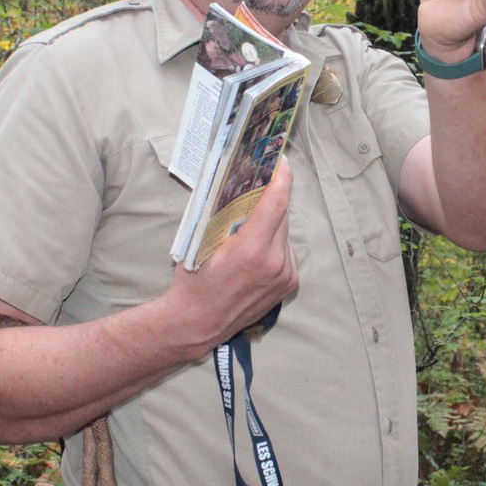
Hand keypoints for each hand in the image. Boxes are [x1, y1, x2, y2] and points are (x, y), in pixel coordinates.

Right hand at [166, 163, 298, 348]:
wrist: (198, 322)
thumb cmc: (194, 281)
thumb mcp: (202, 242)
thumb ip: (226, 216)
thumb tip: (242, 187)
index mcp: (252, 250)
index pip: (276, 203)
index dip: (281, 179)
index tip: (281, 163)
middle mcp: (275, 263)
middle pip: (281, 216)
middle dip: (270, 201)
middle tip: (257, 188)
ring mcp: (286, 275)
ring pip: (284, 234)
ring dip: (271, 226)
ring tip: (248, 233)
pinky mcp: (290, 284)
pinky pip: (286, 252)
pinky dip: (275, 246)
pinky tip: (256, 253)